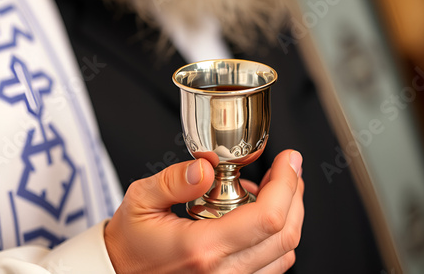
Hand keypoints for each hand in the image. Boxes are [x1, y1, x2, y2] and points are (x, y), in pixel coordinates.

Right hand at [104, 150, 303, 273]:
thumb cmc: (130, 242)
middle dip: (294, 194)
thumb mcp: (140, 201)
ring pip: (284, 253)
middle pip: (285, 235)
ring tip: (270, 189)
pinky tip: (258, 216)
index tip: (287, 161)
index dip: (286, 184)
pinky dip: (276, 237)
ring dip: (288, 215)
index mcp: (201, 249)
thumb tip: (205, 167)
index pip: (267, 218)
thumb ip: (173, 181)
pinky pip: (272, 266)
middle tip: (287, 169)